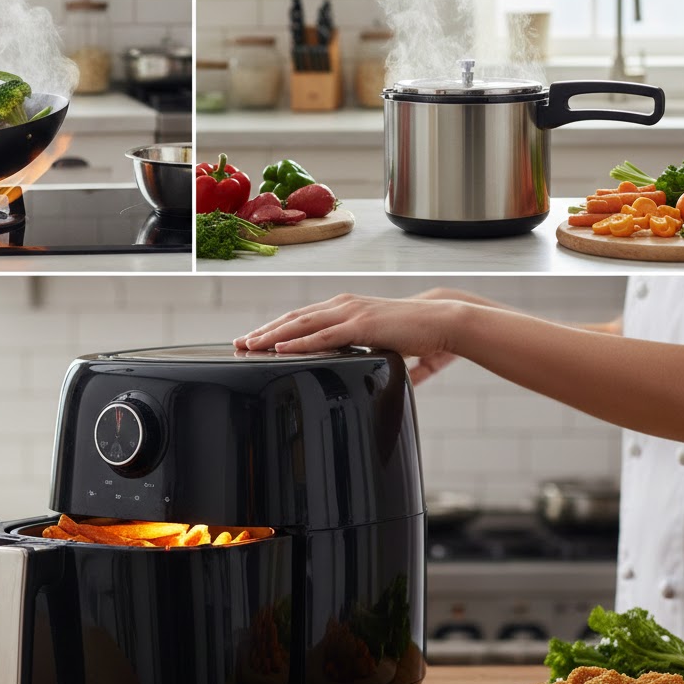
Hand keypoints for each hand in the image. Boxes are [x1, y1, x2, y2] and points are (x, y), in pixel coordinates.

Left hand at [234, 293, 461, 384]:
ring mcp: (350, 314)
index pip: (303, 318)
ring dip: (272, 336)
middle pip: (293, 319)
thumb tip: (382, 378)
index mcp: (346, 308)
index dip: (276, 328)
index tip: (254, 339)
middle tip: (239, 342)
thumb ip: (377, 358)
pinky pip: (322, 336)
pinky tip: (280, 349)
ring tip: (250, 346)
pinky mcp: (360, 326)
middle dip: (264, 331)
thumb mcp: (386, 346)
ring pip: (301, 325)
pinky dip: (298, 343)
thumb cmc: (419, 333)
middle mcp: (343, 306)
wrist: (444, 320)